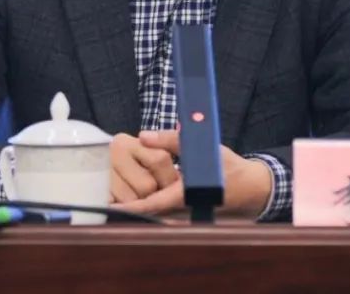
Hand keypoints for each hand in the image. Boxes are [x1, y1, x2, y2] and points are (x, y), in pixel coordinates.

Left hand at [115, 130, 272, 217]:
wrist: (250, 189)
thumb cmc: (228, 168)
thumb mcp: (203, 148)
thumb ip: (173, 141)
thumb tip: (143, 136)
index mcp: (184, 196)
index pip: (151, 205)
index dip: (128, 208)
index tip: (108, 207)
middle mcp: (179, 209)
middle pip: (145, 212)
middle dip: (124, 206)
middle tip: (99, 200)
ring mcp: (180, 213)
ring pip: (150, 213)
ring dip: (132, 205)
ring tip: (108, 198)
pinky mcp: (181, 211)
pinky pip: (158, 210)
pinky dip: (143, 205)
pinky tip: (129, 197)